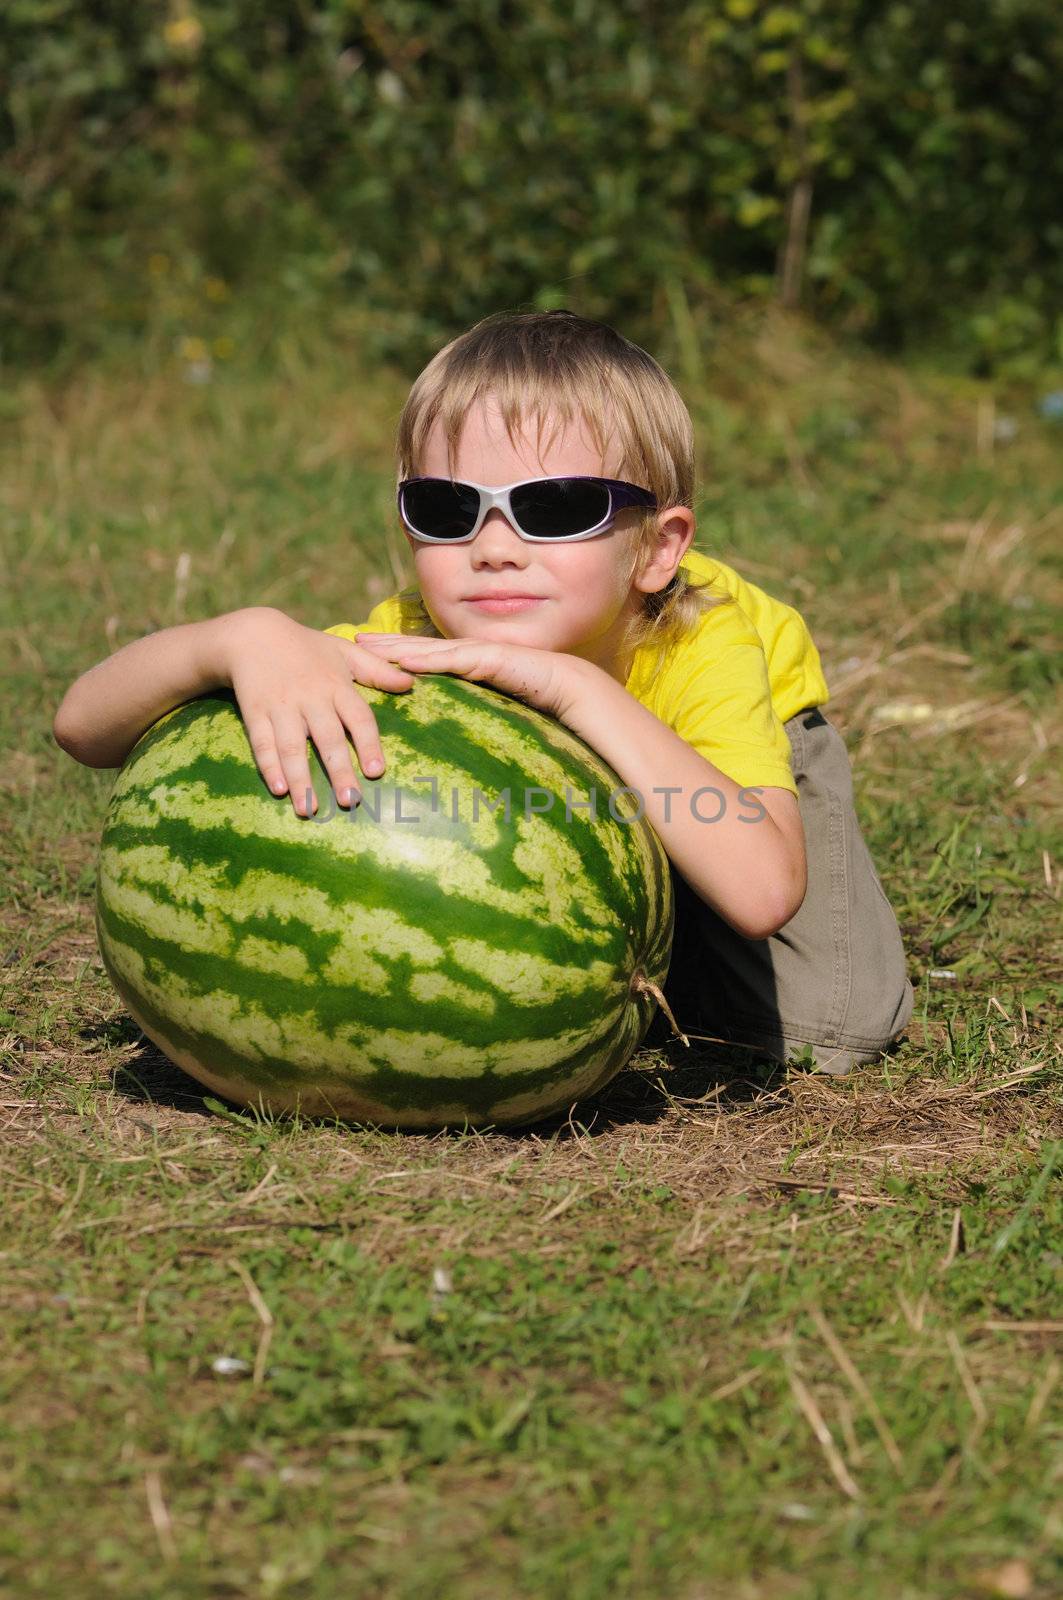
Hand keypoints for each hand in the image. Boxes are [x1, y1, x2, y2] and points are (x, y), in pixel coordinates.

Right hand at [224, 609, 416, 815]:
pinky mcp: (255, 712)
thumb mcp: (344, 651)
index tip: (376, 771)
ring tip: (308, 810)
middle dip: (339, 771)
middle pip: (328, 739)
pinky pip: (262, 742)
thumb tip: (410, 683)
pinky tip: (279, 789)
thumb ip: (377, 670)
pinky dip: (270, 766)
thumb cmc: (306, 646)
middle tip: (350, 802)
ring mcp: (281, 706)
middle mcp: (311, 698)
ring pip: (293, 746)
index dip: (368, 745)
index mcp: (336, 685)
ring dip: (301, 779)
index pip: (358, 718)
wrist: (253, 634)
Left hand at [354, 632, 582, 720]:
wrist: (564, 686)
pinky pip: (452, 659)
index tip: (362, 652)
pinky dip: (428, 660)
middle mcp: (466, 652)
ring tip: (367, 646)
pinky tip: (404, 661)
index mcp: (463, 662)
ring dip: (396, 647)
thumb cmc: (530, 697)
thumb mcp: (489, 702)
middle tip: (350, 639)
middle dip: (384, 643)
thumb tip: (446, 730)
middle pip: (417, 646)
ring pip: (429, 649)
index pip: (421, 655)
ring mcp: (476, 652)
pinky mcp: (488, 658)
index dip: (392, 651)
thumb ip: (467, 708)